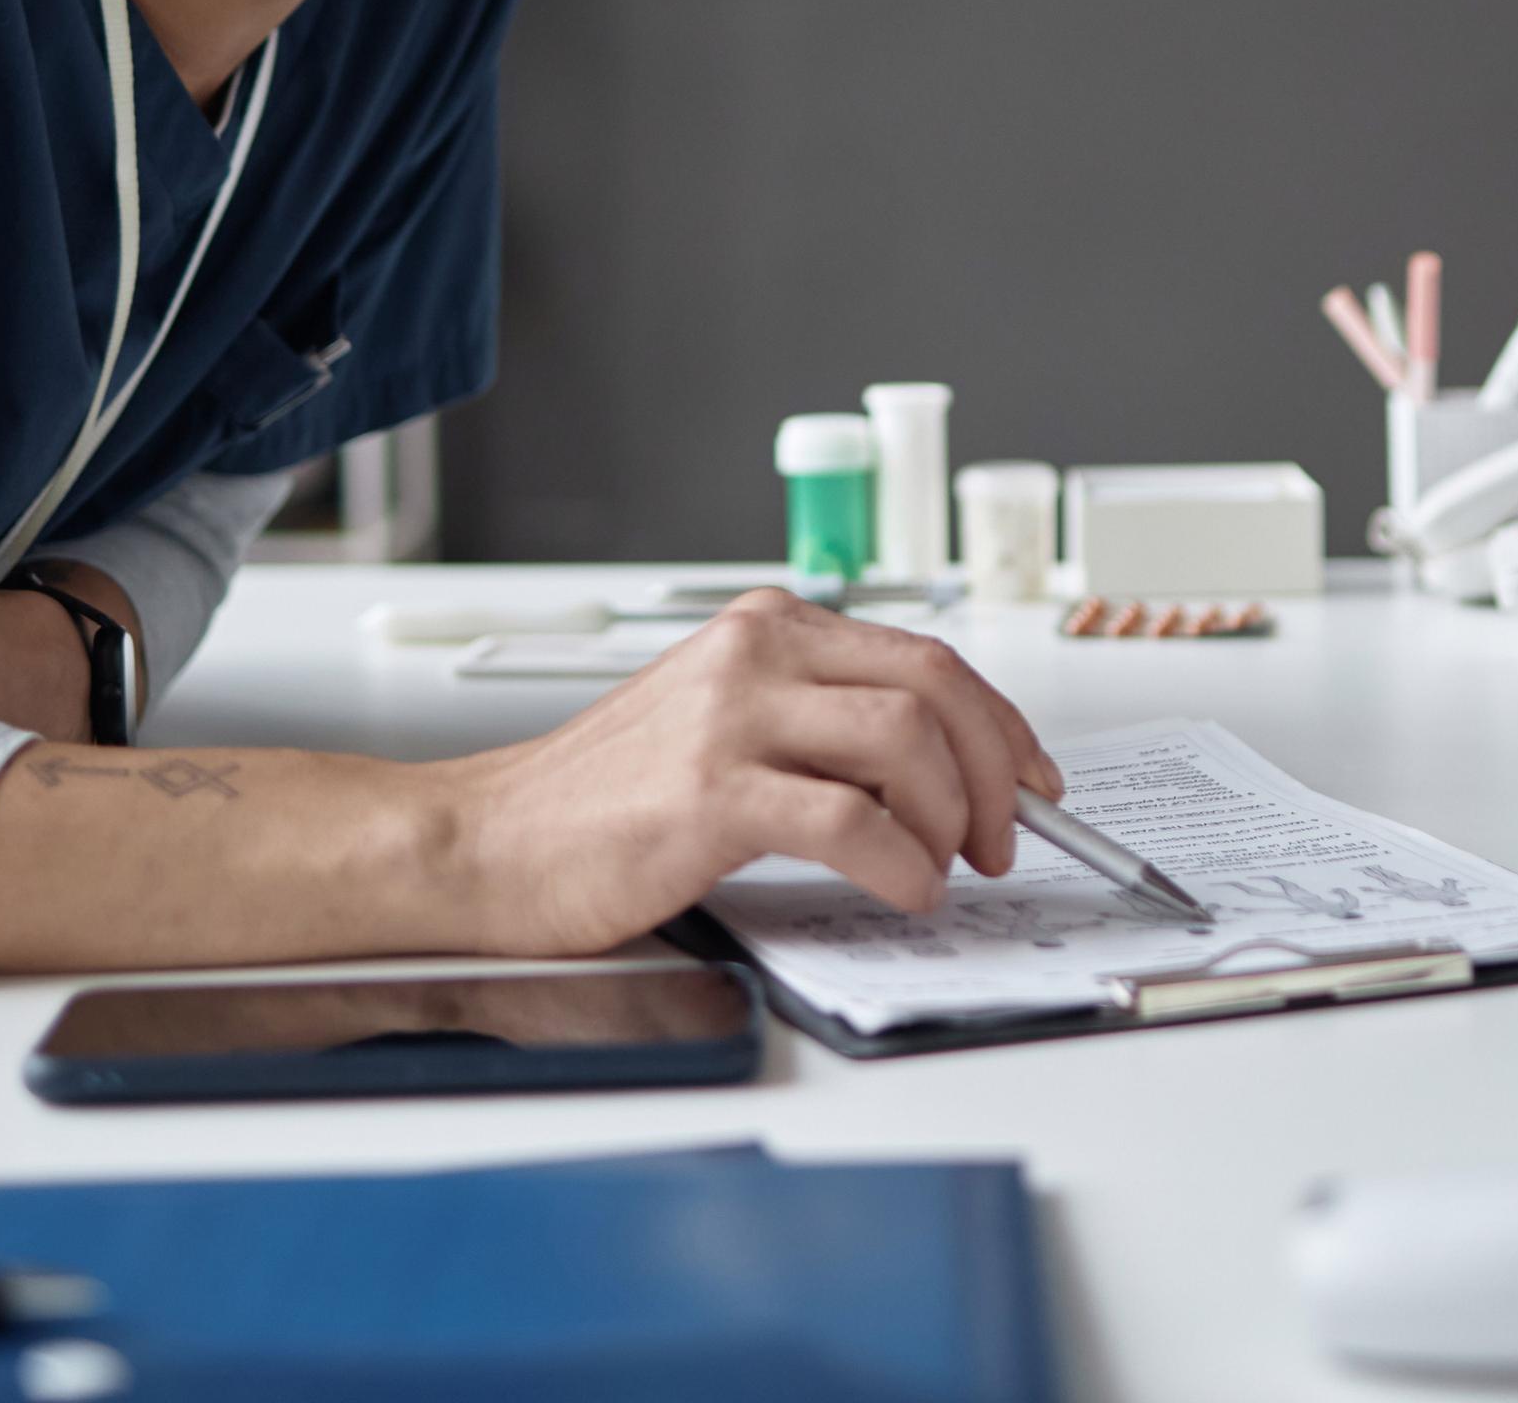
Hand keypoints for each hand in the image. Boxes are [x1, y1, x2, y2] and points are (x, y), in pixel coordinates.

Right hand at [426, 588, 1066, 957]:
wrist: (485, 843)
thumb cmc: (601, 802)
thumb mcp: (724, 725)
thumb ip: (820, 726)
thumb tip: (943, 775)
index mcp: (767, 627)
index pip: (926, 656)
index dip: (1001, 725)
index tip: (1032, 781)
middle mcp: (755, 651)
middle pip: (934, 685)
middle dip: (996, 770)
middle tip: (1004, 836)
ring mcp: (730, 716)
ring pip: (906, 742)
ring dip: (953, 817)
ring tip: (944, 868)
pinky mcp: (709, 792)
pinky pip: (850, 821)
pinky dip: (901, 864)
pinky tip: (902, 889)